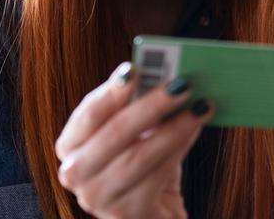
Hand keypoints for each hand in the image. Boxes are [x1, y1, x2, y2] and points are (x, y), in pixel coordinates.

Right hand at [54, 62, 212, 218]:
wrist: (152, 212)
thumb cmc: (144, 164)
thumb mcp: (137, 132)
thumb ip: (143, 107)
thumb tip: (172, 78)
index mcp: (71, 144)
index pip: (88, 114)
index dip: (111, 92)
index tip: (134, 68)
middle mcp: (75, 173)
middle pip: (115, 132)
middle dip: (152, 105)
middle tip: (184, 84)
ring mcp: (97, 198)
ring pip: (140, 155)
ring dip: (176, 127)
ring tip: (202, 106)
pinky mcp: (126, 213)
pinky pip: (157, 176)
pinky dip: (179, 148)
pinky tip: (196, 130)